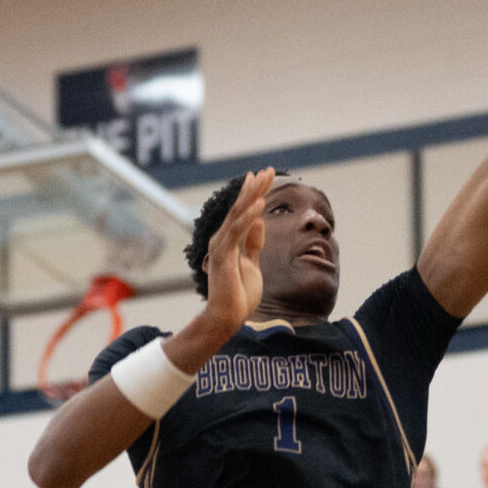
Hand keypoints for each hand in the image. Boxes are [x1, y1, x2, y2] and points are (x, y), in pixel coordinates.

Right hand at [200, 167, 271, 334]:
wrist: (228, 317)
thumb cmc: (238, 295)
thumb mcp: (252, 263)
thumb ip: (253, 243)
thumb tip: (260, 221)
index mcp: (230, 241)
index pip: (243, 211)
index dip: (253, 193)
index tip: (263, 176)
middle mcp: (223, 239)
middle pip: (240, 207)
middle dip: (254, 187)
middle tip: (266, 169)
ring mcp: (222, 246)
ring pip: (238, 214)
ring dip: (252, 195)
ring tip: (264, 178)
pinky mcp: (223, 255)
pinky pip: (237, 231)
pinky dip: (248, 217)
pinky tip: (260, 204)